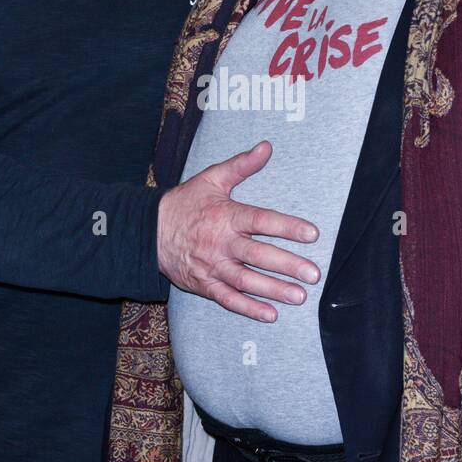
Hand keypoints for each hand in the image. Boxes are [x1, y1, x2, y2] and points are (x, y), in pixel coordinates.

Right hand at [157, 139, 320, 322]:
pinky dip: (248, 308)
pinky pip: (228, 299)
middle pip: (258, 256)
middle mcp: (220, 243)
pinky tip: (270, 314)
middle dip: (288, 266)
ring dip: (274, 290)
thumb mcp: (211, 179)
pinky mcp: (204, 284)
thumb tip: (266, 147)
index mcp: (226, 216)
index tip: (312, 234)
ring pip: (246, 281)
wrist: (148, 231)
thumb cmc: (185, 204)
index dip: (287, 227)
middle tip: (313, 274)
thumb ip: (241, 165)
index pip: (261, 221)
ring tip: (299, 296)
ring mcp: (212, 267)